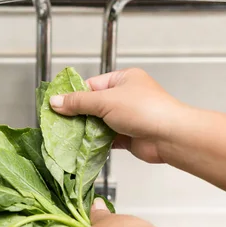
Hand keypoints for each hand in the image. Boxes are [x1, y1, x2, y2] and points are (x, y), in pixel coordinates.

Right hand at [49, 68, 186, 163]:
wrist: (170, 137)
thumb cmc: (144, 110)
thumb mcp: (105, 101)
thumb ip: (78, 102)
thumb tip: (55, 102)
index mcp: (123, 80)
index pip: (90, 85)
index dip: (73, 95)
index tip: (55, 105)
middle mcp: (125, 97)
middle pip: (92, 105)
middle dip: (77, 115)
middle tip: (57, 123)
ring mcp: (126, 118)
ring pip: (98, 123)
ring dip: (85, 130)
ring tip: (66, 136)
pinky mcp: (127, 136)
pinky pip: (104, 138)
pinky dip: (93, 143)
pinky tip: (80, 147)